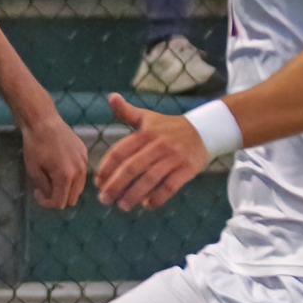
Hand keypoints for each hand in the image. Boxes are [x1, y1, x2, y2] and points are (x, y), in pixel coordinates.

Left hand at [19, 111, 88, 208]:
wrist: (43, 121)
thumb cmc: (35, 146)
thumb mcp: (34, 171)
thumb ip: (45, 188)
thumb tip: (51, 197)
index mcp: (66, 176)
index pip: (60, 203)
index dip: (47, 203)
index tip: (38, 194)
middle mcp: (79, 171)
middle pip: (72, 198)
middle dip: (57, 198)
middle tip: (44, 190)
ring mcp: (84, 161)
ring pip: (78, 187)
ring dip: (66, 189)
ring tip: (51, 179)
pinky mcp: (84, 153)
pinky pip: (80, 173)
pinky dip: (71, 176)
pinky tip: (58, 166)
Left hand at [95, 93, 208, 211]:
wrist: (206, 131)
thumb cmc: (169, 127)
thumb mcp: (147, 117)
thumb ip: (126, 111)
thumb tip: (110, 96)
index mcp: (144, 133)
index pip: (119, 152)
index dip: (106, 169)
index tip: (97, 182)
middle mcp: (158, 145)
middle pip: (132, 168)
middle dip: (115, 185)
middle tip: (104, 199)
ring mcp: (174, 158)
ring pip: (149, 179)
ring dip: (133, 195)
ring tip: (122, 206)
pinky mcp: (187, 169)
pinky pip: (170, 187)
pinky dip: (157, 198)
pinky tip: (147, 205)